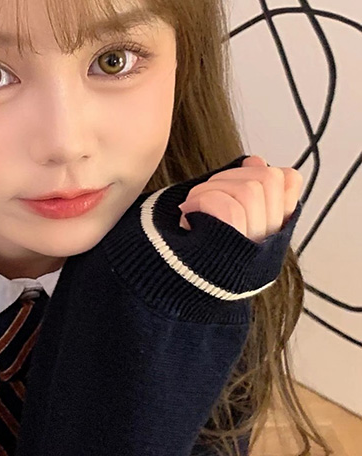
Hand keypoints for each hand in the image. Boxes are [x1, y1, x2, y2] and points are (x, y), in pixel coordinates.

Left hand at [177, 155, 303, 242]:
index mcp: (270, 229)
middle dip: (232, 176)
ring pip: (249, 190)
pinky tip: (189, 216)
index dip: (260, 170)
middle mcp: (267, 240)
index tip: (235, 181)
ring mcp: (252, 247)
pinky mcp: (230, 252)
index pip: (288, 180)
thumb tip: (256, 161)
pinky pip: (229, 208)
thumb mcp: (218, 217)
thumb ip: (241, 189)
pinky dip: (203, 202)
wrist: (167, 293)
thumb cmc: (188, 252)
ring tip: (193, 210)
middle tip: (207, 196)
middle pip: (269, 178)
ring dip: (212, 189)